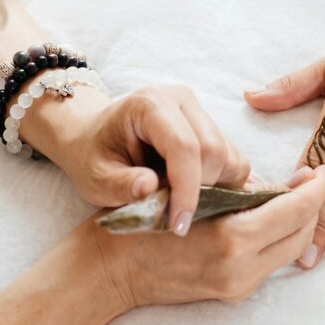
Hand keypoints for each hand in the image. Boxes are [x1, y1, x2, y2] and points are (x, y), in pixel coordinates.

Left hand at [26, 84, 250, 236]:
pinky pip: (232, 160)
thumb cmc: (92, 155)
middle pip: (214, 150)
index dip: (186, 189)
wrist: (93, 136)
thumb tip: (151, 189)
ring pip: (228, 156)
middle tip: (173, 214)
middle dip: (200, 191)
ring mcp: (199, 110)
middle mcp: (181, 99)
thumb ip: (120, 185)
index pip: (184, 146)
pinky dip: (220, 184)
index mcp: (150, 104)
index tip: (178, 225)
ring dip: (212, 189)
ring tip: (177, 201)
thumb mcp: (94, 177)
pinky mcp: (210, 126)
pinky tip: (192, 193)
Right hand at [96, 165, 324, 306]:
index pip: (295, 210)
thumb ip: (236, 189)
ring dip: (298, 220)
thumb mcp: (190, 192)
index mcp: (231, 238)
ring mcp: (237, 285)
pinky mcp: (232, 293)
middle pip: (301, 233)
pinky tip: (273, 215)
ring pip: (290, 249)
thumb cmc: (141, 221)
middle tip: (314, 177)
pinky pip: (271, 260)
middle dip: (313, 204)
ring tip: (296, 193)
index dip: (314, 188)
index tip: (320, 168)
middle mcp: (241, 268)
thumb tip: (277, 181)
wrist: (110, 269)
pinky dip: (279, 235)